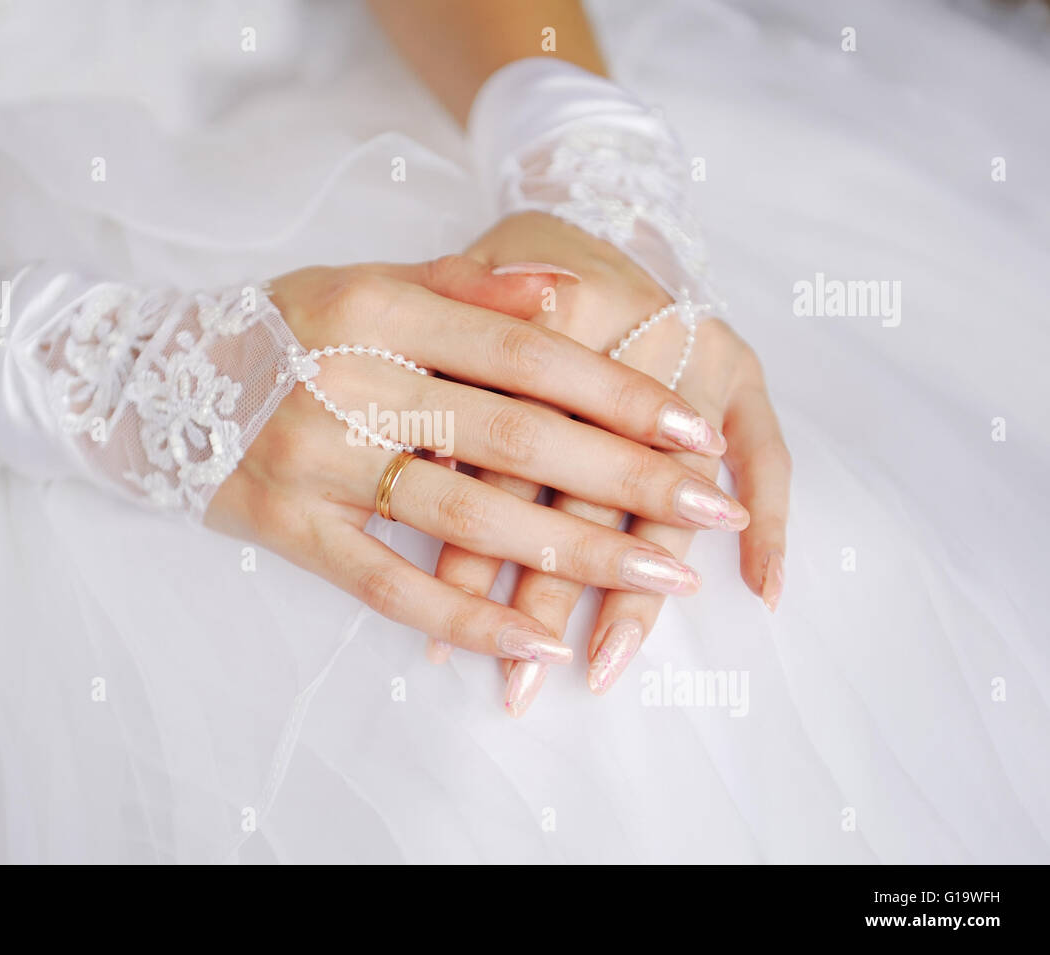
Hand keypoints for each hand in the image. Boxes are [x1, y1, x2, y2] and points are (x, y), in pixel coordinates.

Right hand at [206, 254, 746, 661]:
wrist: (149, 379)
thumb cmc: (285, 326)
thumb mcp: (365, 282)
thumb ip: (465, 290)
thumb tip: (565, 302)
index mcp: (377, 303)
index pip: (525, 354)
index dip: (617, 394)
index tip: (697, 431)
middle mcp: (348, 379)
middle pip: (513, 439)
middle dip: (626, 479)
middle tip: (712, 512)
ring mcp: (313, 460)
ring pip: (463, 518)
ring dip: (572, 554)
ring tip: (661, 580)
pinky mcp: (286, 527)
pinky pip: (387, 584)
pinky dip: (463, 616)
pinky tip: (534, 642)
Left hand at [430, 213, 790, 711]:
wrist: (604, 202)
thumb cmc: (522, 259)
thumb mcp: (473, 279)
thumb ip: (444, 360)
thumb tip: (416, 427)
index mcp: (554, 324)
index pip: (510, 457)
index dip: (478, 542)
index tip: (446, 620)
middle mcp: (632, 347)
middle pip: (584, 494)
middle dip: (548, 596)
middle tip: (519, 688)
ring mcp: (698, 361)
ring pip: (665, 500)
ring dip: (639, 596)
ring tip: (601, 672)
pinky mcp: (744, 369)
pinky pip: (771, 451)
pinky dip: (775, 520)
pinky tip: (767, 592)